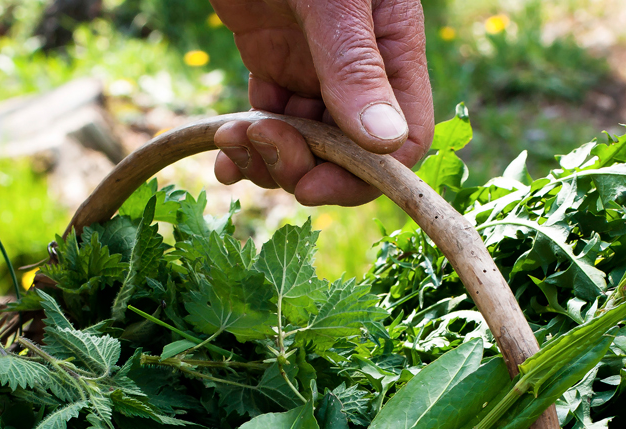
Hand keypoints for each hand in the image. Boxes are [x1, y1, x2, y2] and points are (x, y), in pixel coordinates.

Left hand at [207, 0, 432, 205]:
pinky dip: (247, 145)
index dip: (363, 177)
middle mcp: (361, 67)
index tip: (314, 184)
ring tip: (231, 141)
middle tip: (259, 146)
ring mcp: (316, 66)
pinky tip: (223, 152)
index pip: (403, 141)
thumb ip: (354, 65)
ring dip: (267, 159)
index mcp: (394, 47)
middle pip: (349, 155)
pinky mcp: (273, 60)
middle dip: (304, 167)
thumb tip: (387, 144)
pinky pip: (269, 121)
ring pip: (305, 145)